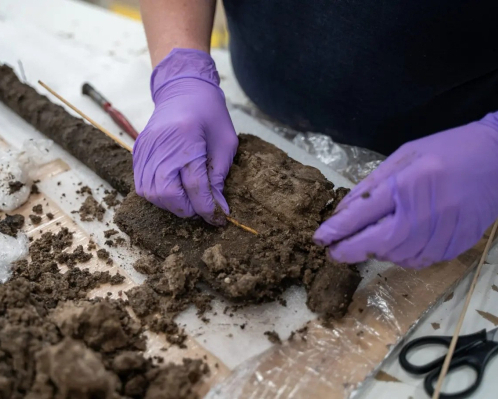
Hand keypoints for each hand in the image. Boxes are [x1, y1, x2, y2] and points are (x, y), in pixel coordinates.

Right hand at [133, 48, 237, 224]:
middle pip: (167, 193)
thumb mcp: (225, 143)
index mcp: (186, 138)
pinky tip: (174, 191)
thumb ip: (219, 176)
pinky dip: (158, 195)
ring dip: (171, 204)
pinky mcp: (138, 151)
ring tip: (189, 201)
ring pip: (151, 193)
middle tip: (202, 209)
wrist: (183, 88)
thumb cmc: (209, 113)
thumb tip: (217, 207)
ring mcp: (145, 148)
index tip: (219, 218)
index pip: (195, 185)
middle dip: (187, 209)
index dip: (208, 207)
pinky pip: (141, 184)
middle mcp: (161, 144)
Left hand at [314, 112, 497, 267]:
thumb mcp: (403, 157)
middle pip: (379, 242)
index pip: (364, 213)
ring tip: (366, 244)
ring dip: (376, 253)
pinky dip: (402, 256)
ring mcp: (445, 230)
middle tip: (333, 253)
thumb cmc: (446, 150)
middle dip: (350, 250)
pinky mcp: (458, 244)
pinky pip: (421, 260)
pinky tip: (396, 246)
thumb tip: (343, 211)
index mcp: (410, 182)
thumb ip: (372, 185)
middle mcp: (427, 210)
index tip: (319, 238)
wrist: (497, 157)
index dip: (338, 229)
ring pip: (399, 256)